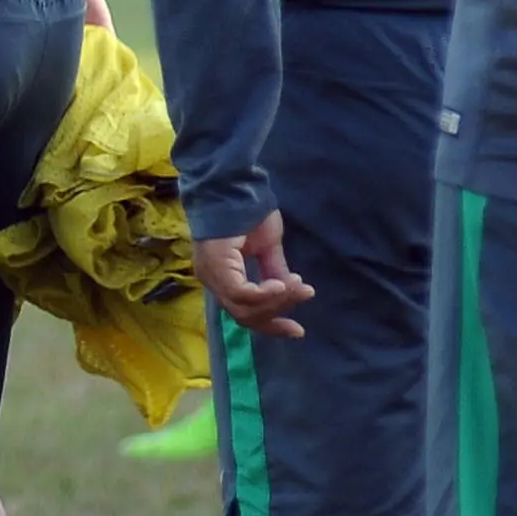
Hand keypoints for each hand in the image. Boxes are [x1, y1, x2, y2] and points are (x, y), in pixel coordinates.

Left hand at [194, 210, 313, 338]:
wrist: (235, 185)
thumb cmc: (248, 211)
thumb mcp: (266, 247)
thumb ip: (273, 271)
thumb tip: (288, 291)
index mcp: (221, 276)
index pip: (243, 312)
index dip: (271, 324)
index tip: (298, 331)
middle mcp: (211, 279)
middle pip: (244, 316)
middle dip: (277, 315)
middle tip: (305, 297)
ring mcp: (211, 274)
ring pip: (245, 308)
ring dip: (278, 301)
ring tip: (299, 288)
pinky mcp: (217, 266)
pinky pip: (242, 293)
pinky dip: (265, 294)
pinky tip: (282, 286)